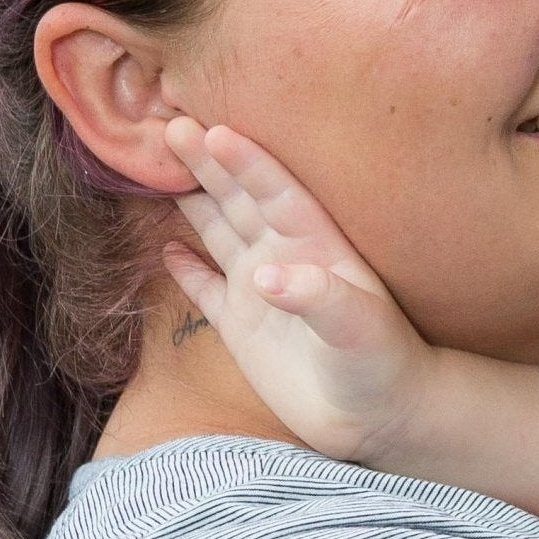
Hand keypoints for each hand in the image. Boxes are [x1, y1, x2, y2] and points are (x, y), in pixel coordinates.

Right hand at [163, 117, 438, 464]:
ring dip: (193, 200)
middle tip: (170, 123)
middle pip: (241, 199)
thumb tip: (266, 276)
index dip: (247, 161)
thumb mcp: (360, 328)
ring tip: (156, 166)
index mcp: (317, 247)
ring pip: (220, 230)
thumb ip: (320, 298)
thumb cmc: (382, 363)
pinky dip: (186, 266)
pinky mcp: (242, 326)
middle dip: (208, 163)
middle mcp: (285, 257)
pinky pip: (206, 287)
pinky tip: (165, 244)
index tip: (213, 129)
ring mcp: (261, 289)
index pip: (277, 193)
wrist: (379, 415)